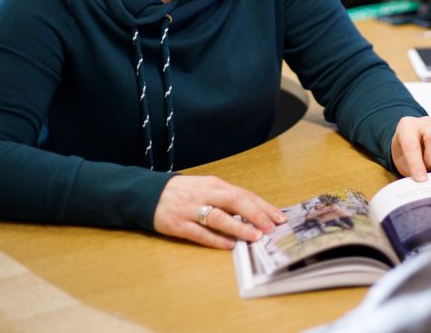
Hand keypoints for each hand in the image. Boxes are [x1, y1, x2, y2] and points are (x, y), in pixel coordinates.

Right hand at [153, 175, 286, 248]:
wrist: (150, 193)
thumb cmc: (186, 192)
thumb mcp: (208, 188)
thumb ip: (228, 199)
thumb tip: (255, 213)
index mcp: (215, 184)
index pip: (244, 194)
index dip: (263, 206)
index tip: (279, 217)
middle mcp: (206, 194)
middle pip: (235, 201)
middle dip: (256, 214)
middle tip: (271, 227)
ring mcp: (191, 209)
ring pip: (219, 217)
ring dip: (239, 227)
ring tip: (254, 237)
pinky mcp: (179, 224)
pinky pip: (200, 232)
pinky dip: (216, 239)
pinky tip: (229, 245)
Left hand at [391, 116, 430, 181]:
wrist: (411, 145)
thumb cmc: (405, 154)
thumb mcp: (401, 162)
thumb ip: (410, 169)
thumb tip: (424, 181)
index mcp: (406, 126)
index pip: (412, 144)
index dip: (417, 163)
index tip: (421, 178)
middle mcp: (424, 122)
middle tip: (429, 168)